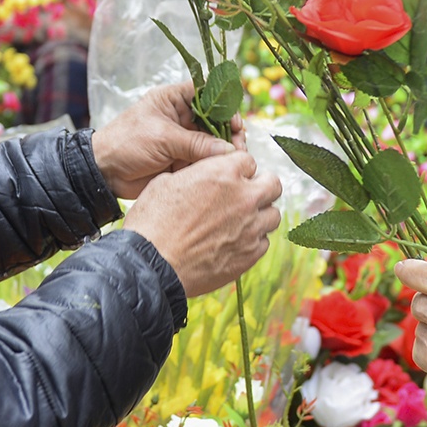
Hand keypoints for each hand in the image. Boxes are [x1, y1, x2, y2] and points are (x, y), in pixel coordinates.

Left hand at [91, 82, 236, 198]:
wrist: (105, 172)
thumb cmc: (126, 143)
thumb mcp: (163, 137)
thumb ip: (197, 144)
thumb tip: (229, 150)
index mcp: (173, 100)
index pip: (207, 93)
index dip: (224, 104)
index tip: (236, 121)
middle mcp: (181, 117)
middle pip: (216, 120)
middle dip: (230, 132)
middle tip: (240, 146)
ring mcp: (183, 140)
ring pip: (213, 142)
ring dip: (225, 151)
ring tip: (236, 160)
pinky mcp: (183, 160)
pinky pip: (205, 160)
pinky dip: (215, 165)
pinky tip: (225, 170)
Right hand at [125, 149, 280, 296]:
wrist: (153, 265)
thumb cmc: (153, 223)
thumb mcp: (167, 183)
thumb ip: (195, 175)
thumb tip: (202, 178)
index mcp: (223, 173)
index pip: (249, 161)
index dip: (238, 169)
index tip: (231, 178)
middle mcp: (244, 198)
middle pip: (273, 184)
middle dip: (261, 187)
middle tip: (246, 196)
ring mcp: (251, 228)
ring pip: (273, 215)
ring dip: (260, 216)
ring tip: (241, 222)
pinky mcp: (250, 255)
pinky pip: (264, 243)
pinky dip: (253, 241)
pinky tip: (234, 243)